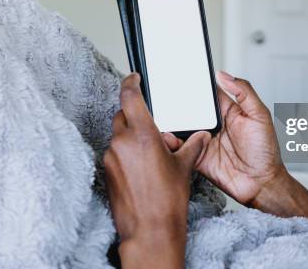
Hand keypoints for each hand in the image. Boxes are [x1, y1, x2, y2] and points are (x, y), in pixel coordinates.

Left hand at [103, 73, 210, 267]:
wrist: (151, 230)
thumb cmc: (167, 202)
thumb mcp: (184, 167)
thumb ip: (192, 146)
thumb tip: (201, 137)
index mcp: (143, 135)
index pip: (130, 96)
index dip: (131, 82)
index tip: (134, 77)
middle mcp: (122, 142)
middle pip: (123, 115)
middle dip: (136, 116)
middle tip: (152, 128)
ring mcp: (111, 157)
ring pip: (118, 135)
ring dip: (131, 137)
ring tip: (149, 154)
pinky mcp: (106, 171)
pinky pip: (115, 153)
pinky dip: (125, 153)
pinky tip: (140, 168)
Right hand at [165, 70, 285, 206]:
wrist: (261, 184)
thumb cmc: (265, 151)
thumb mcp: (259, 115)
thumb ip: (243, 92)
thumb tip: (224, 75)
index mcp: (228, 112)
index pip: (208, 94)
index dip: (196, 86)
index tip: (182, 75)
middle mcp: (214, 125)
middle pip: (191, 110)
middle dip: (178, 104)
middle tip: (166, 97)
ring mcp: (204, 141)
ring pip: (183, 128)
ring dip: (174, 123)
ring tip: (163, 116)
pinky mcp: (198, 157)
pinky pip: (182, 148)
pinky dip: (172, 142)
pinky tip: (168, 136)